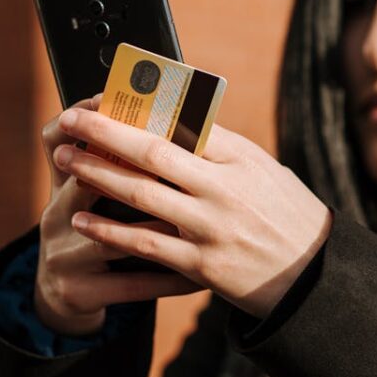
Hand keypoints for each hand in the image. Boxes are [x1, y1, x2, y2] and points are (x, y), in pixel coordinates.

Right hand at [34, 96, 201, 335]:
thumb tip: (167, 119)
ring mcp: (64, 257)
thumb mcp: (84, 196)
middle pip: (85, 184)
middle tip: (184, 161)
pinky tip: (200, 278)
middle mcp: (53, 217)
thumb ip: (116, 163)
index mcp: (60, 186)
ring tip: (204, 224)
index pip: (55, 139)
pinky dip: (169, 280)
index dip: (89, 122)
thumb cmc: (87, 229)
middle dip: (134, 169)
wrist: (62, 293)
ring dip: (162, 230)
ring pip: (116, 240)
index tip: (128, 103)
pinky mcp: (79, 292)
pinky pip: (132, 284)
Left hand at [53, 108, 332, 318]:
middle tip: (68, 121)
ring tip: (64, 161)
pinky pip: (145, 244)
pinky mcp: (202, 266)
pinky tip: (81, 219)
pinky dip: (109, 230)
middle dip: (104, 134)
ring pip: (141, 195)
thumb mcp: (263, 171)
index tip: (104, 99)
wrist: (312, 277)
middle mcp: (225, 189)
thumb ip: (219, 150)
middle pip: (152, 153)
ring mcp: (212, 228)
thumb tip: (170, 122)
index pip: (183, 122)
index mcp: (241, 158)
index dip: (137, 110)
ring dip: (96, 175)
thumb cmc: (284, 215)